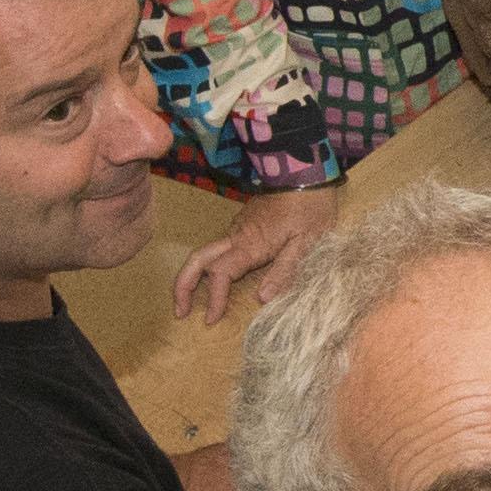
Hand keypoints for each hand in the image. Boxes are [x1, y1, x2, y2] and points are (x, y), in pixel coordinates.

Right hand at [175, 185, 338, 322]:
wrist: (305, 172)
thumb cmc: (311, 207)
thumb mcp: (307, 242)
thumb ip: (286, 270)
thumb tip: (262, 299)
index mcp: (251, 244)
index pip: (220, 274)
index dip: (214, 298)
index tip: (211, 319)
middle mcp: (238, 235)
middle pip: (198, 259)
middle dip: (183, 285)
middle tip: (179, 311)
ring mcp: (238, 228)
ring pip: (207, 253)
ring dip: (194, 276)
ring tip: (190, 300)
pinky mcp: (244, 224)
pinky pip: (221, 248)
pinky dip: (211, 266)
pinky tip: (217, 280)